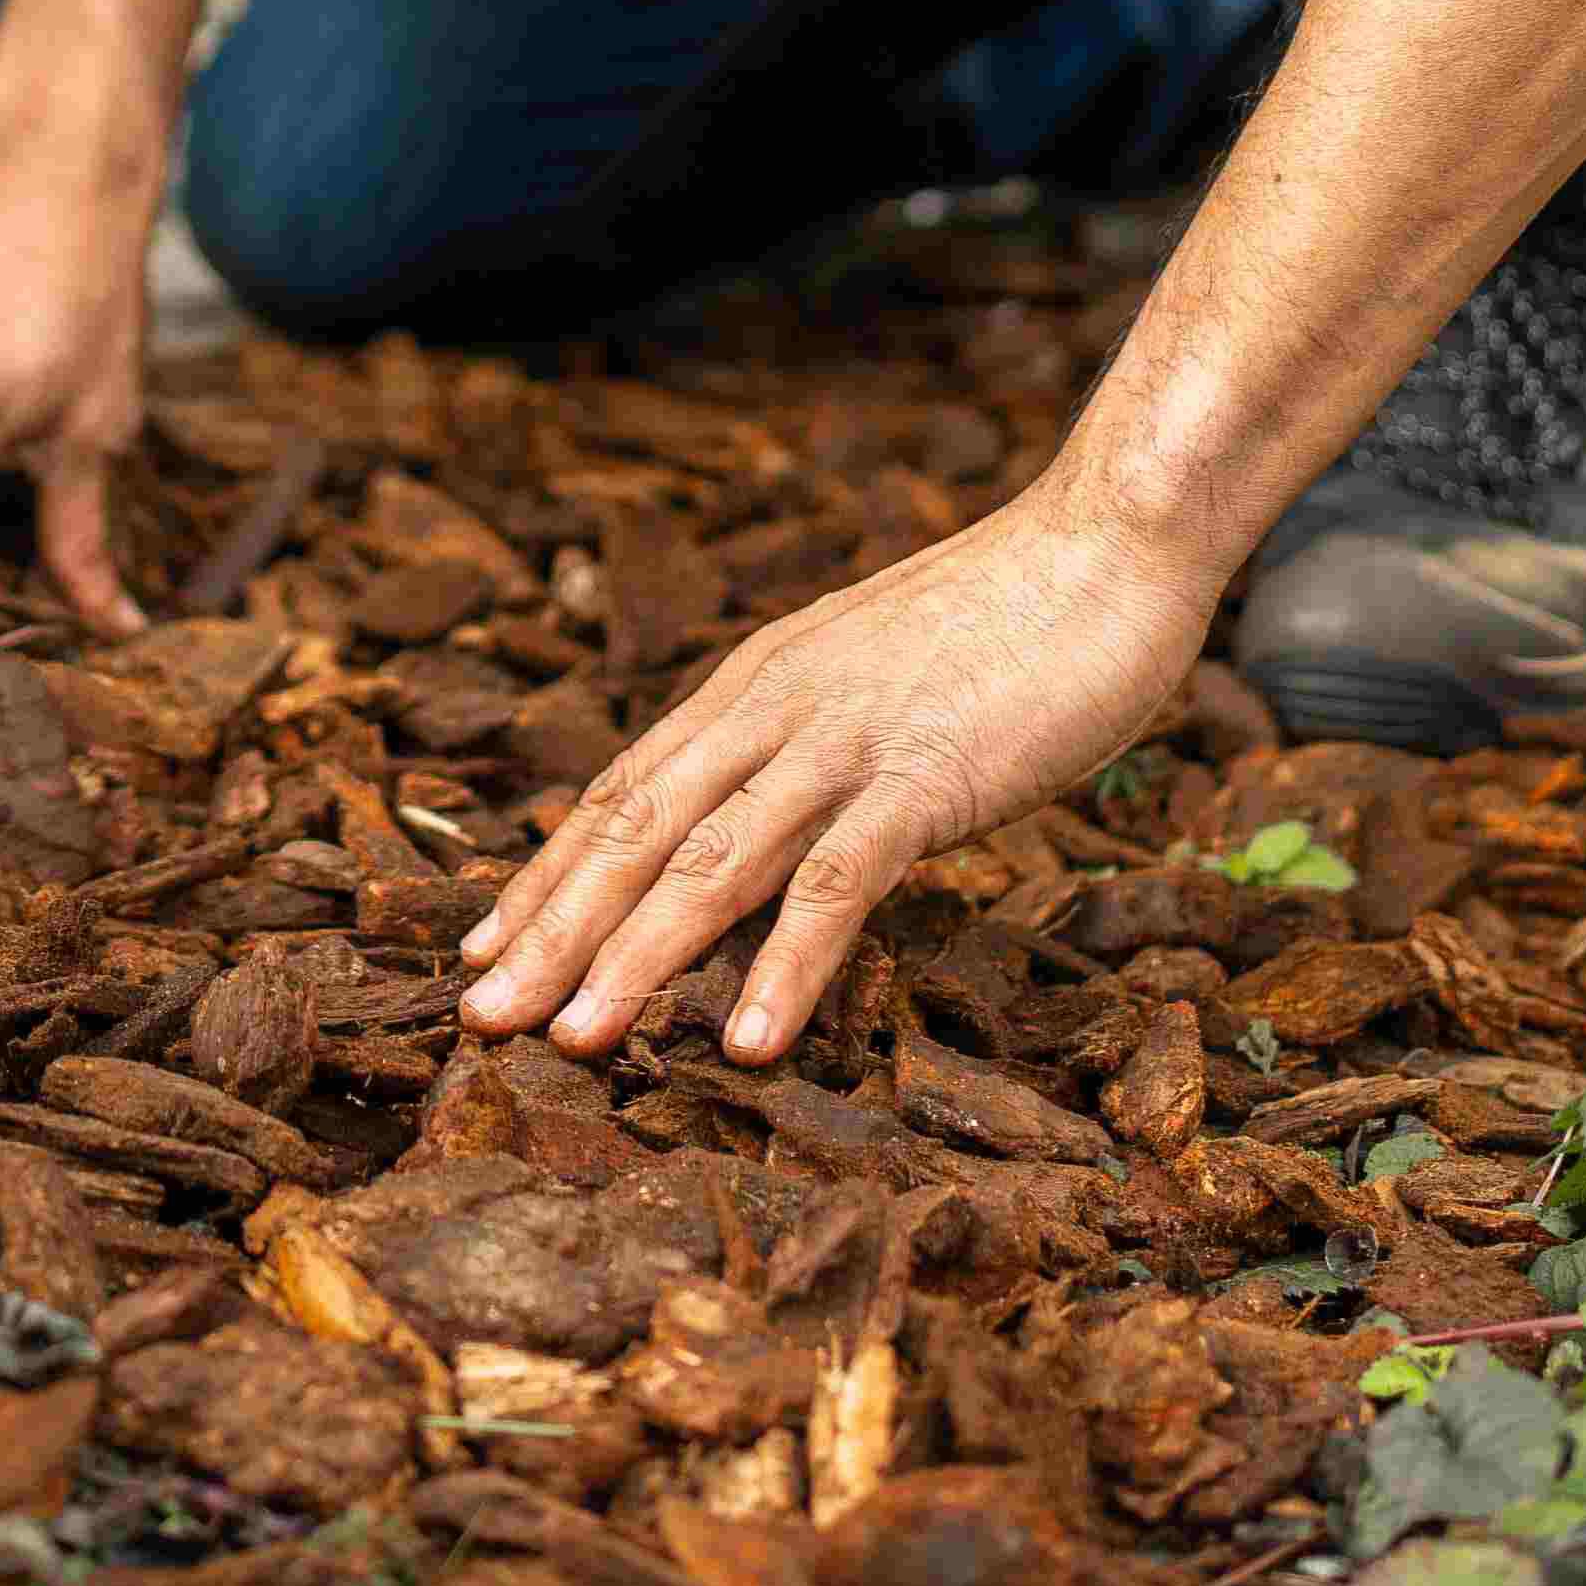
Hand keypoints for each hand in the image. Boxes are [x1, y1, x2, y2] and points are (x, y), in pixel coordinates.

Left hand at [459, 490, 1218, 1065]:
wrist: (1105, 544)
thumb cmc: (1004, 619)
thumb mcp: (872, 674)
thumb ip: (808, 736)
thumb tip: (760, 809)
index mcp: (755, 684)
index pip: (623, 791)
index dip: (548, 874)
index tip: (482, 946)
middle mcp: (774, 707)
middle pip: (637, 831)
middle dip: (552, 930)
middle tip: (480, 1015)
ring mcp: (845, 739)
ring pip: (712, 860)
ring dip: (635, 958)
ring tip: (573, 1042)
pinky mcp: (926, 773)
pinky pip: (839, 881)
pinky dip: (786, 965)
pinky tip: (748, 1041)